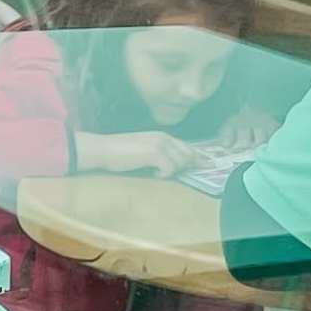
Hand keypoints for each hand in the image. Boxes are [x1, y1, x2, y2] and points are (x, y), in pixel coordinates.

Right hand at [76, 129, 202, 177]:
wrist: (103, 149)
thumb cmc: (120, 153)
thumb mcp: (143, 150)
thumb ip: (160, 153)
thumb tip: (175, 166)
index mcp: (162, 136)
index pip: (186, 147)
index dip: (197, 157)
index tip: (207, 164)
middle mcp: (164, 137)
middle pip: (188, 155)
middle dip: (186, 166)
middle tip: (180, 173)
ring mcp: (160, 144)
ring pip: (180, 163)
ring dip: (171, 171)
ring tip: (156, 171)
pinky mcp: (155, 153)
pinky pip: (170, 169)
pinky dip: (163, 174)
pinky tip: (153, 173)